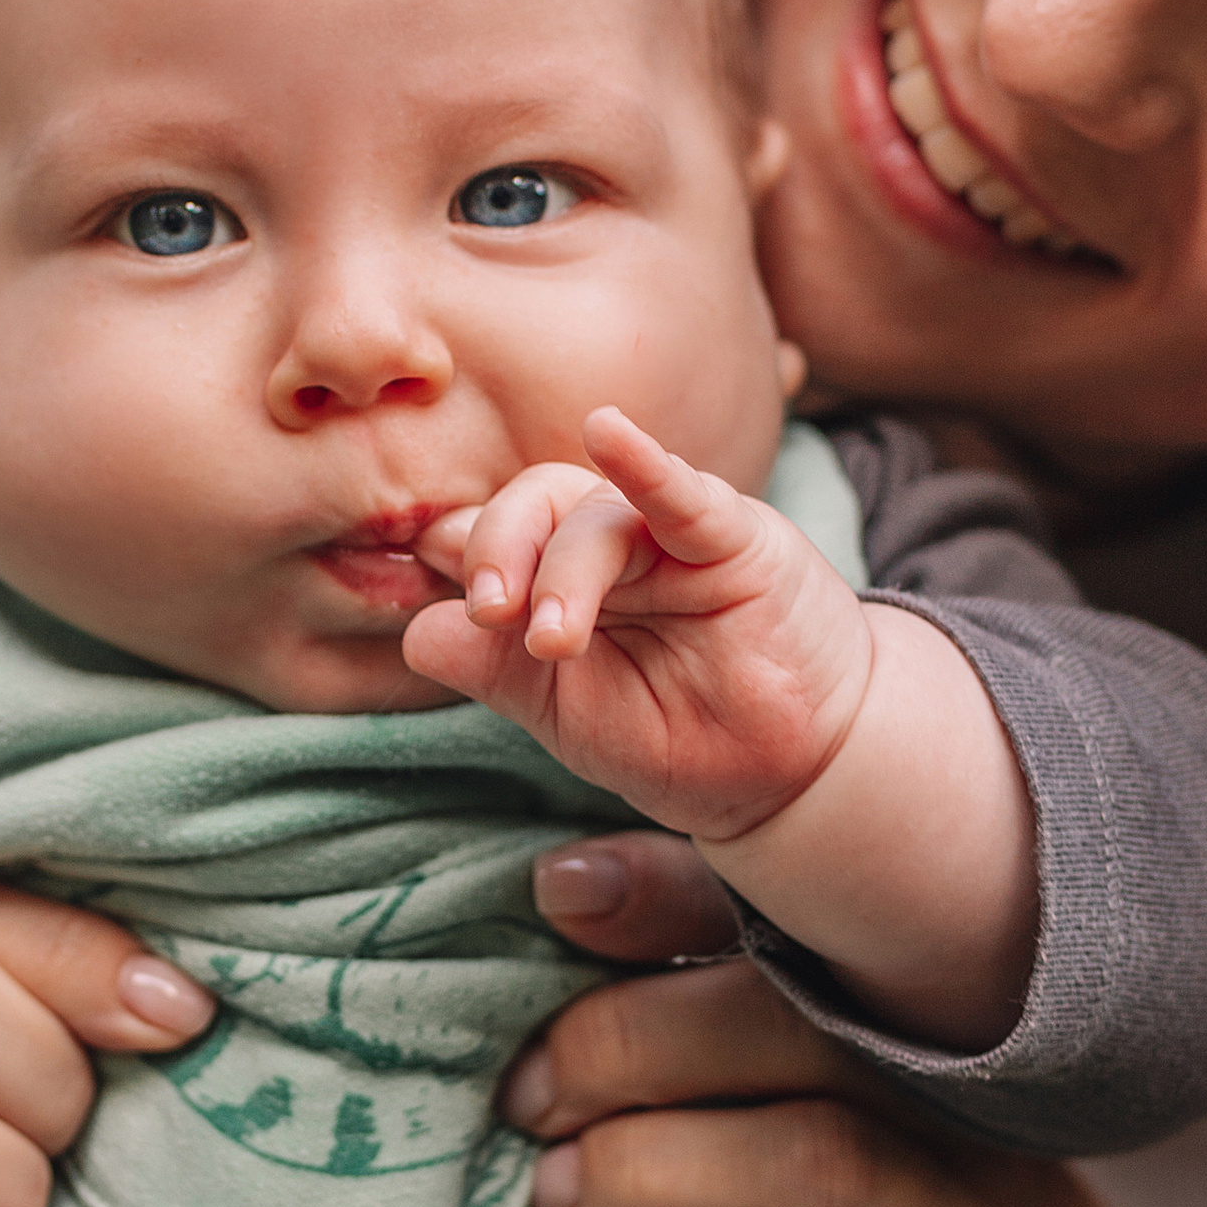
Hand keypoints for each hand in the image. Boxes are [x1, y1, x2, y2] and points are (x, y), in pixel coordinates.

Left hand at [417, 412, 1032, 1041]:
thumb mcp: (564, 716)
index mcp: (558, 578)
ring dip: (565, 569)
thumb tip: (417, 631)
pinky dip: (645, 464)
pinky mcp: (736, 538)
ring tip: (554, 640)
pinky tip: (610, 432)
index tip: (423, 589)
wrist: (789, 773)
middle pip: (533, 506)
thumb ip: (492, 670)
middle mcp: (609, 544)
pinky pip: (683, 494)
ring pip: (596, 515)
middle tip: (489, 610)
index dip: (457, 555)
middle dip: (499, 551)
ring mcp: (670, 537)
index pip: (491, 538)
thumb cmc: (676, 735)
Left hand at [506, 953, 1159, 1206]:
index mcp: (899, 1005)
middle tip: (527, 1094)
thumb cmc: (910, 1193)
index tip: (554, 889)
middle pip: (789, 1024)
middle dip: (632, 1041)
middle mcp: (937, 1091)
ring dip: (655, 1167)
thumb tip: (553, 912)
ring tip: (553, 1194)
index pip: (788, 917)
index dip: (663, 889)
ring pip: (810, 1162)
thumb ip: (720, 1006)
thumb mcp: (844, 1083)